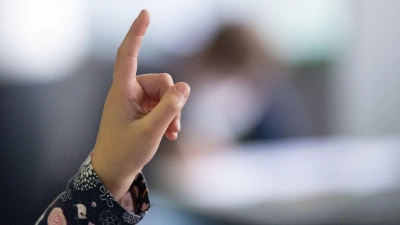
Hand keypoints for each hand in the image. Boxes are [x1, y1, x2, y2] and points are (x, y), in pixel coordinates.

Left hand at [91, 10, 189, 200]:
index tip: (145, 13)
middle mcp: (128, 92)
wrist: (112, 173)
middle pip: (160, 81)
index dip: (137, 33)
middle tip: (173, 125)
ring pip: (164, 94)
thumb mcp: (150, 132)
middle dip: (172, 101)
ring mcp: (135, 102)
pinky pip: (162, 105)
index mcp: (121, 92)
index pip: (128, 55)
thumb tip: (186, 87)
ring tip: (171, 133)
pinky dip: (169, 117)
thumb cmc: (124, 153)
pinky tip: (171, 134)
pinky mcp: (142, 111)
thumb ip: (169, 108)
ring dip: (172, 112)